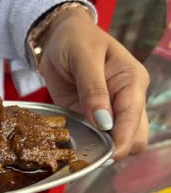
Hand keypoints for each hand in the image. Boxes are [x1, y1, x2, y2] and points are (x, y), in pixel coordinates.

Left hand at [39, 8, 148, 158]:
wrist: (57, 38)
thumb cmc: (75, 39)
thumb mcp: (83, 57)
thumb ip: (93, 88)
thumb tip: (104, 122)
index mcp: (132, 81)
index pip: (133, 118)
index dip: (121, 139)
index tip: (106, 154)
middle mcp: (126, 99)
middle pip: (134, 136)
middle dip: (115, 148)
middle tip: (90, 152)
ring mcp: (109, 110)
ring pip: (118, 141)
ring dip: (103, 148)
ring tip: (82, 149)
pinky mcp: (91, 116)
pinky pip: (96, 137)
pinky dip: (89, 144)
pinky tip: (76, 145)